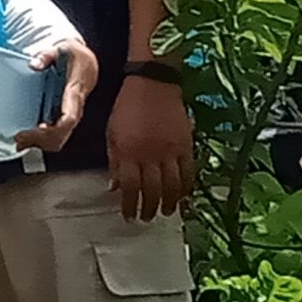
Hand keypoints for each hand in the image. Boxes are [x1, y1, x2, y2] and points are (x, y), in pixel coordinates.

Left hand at [17, 40, 98, 159]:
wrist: (88, 61)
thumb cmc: (75, 57)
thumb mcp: (62, 49)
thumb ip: (47, 56)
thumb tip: (35, 63)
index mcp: (74, 92)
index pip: (70, 117)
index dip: (56, 128)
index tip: (39, 130)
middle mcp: (74, 107)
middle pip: (63, 134)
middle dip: (42, 141)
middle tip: (19, 139)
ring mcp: (69, 114)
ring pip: (60, 137)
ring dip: (41, 143)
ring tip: (19, 141)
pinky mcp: (64, 115)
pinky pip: (57, 134)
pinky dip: (42, 139)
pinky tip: (26, 138)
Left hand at [107, 68, 193, 221]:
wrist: (153, 84)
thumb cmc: (127, 106)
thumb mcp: (111, 132)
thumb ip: (115, 161)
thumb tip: (114, 187)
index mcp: (129, 151)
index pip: (130, 187)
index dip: (129, 204)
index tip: (128, 216)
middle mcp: (150, 154)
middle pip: (153, 190)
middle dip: (149, 208)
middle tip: (146, 218)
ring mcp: (171, 151)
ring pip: (173, 185)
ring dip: (170, 203)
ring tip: (166, 213)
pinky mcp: (187, 145)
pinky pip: (189, 172)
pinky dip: (187, 187)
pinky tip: (183, 196)